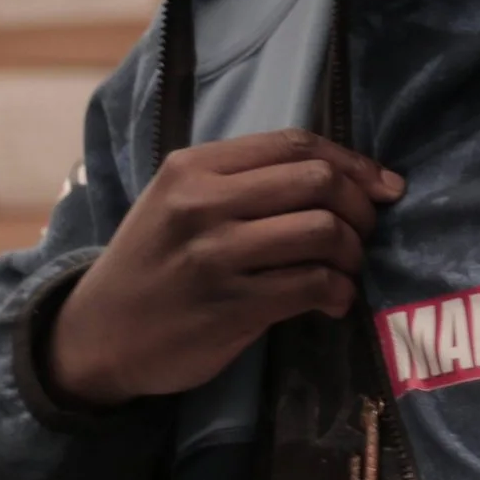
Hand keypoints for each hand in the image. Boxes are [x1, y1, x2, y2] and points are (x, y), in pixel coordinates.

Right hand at [43, 129, 404, 407]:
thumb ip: (243, 181)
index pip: (295, 144)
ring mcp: (215, 255)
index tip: (383, 185)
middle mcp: (203, 203)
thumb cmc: (151, 263)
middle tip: (363, 232)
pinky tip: (334, 300)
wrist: (96, 335)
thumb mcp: (179, 202)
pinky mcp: (229, 306)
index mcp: (194, 167)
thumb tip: (339, 176)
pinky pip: (310, 285)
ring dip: (352, 253)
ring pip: (321, 231)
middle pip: (317, 181)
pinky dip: (338, 292)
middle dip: (358, 207)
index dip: (353, 162)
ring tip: (346, 269)